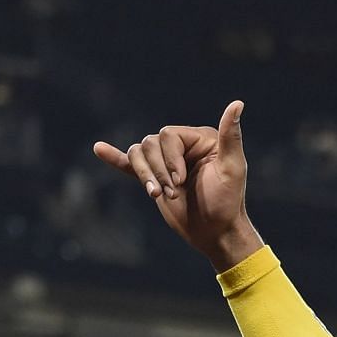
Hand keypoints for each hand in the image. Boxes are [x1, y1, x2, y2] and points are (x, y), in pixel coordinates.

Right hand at [93, 100, 261, 270]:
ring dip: (144, 175)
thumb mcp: (232, 168)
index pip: (168, 135)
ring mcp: (166, 162)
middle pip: (150, 143)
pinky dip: (114, 157)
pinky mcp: (154, 177)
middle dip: (157, 170)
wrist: (215, 232)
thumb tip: (237, 104)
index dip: (169, 158)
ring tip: (156, 195)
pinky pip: (130, 163)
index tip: (181, 180)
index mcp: (199, 138)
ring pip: (138, 153)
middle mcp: (181, 146)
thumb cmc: (228, 202)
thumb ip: (231, 137)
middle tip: (173, 193)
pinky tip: (99, 149)